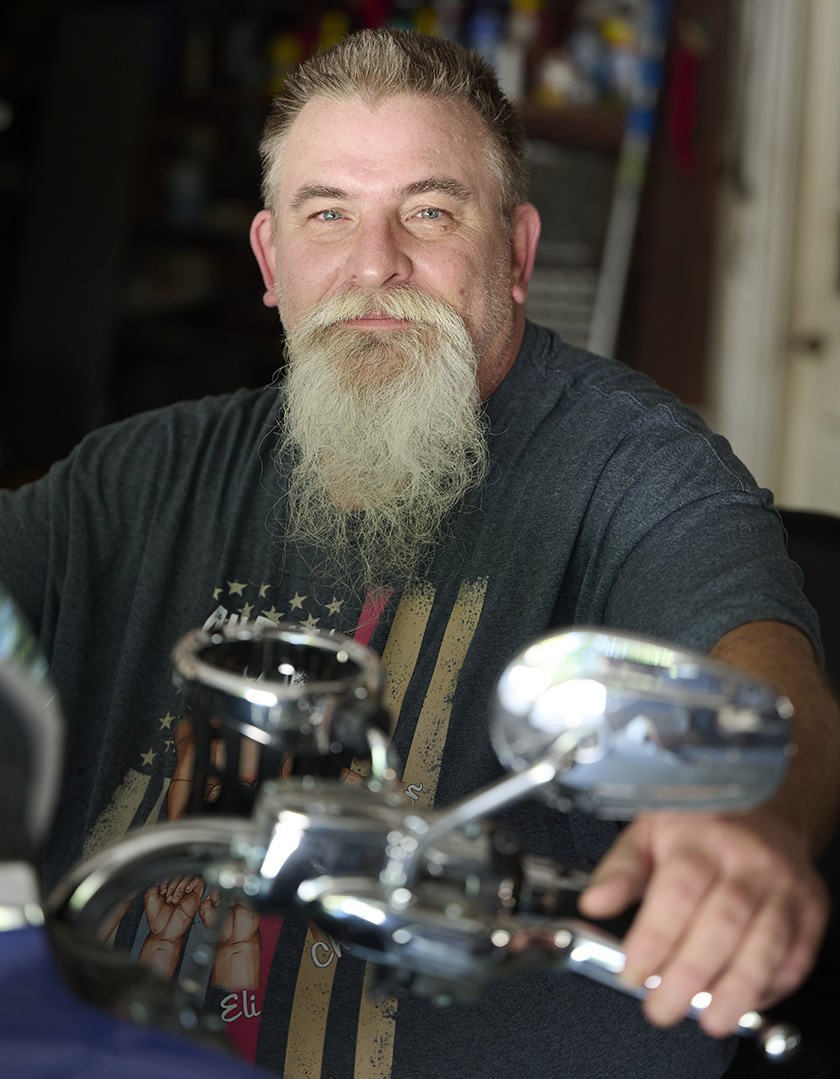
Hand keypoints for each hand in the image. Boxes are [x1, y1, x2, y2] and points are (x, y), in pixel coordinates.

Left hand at [578, 807, 827, 1036]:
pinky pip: (797, 954)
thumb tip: (595, 903)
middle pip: (721, 924)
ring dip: (736, 989)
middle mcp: (746, 860)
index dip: (654, 939)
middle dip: (688, 975)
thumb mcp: (648, 832)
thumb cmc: (702, 826)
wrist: (767, 811)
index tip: (632, 972)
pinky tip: (746, 1002)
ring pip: (765, 943)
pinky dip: (773, 985)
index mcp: (700, 839)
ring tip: (710, 1018)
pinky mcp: (811, 907)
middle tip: (662, 1006)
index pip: (677, 892)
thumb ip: (620, 871)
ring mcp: (783, 884)